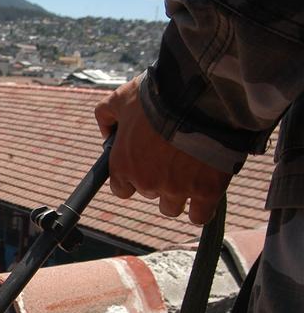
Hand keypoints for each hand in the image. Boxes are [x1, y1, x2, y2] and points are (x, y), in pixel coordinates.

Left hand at [94, 76, 230, 224]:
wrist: (200, 96)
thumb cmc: (157, 96)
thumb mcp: (121, 98)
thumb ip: (106, 115)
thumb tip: (106, 133)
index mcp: (124, 165)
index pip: (121, 189)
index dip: (131, 179)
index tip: (142, 167)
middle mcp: (147, 182)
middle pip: (149, 193)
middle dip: (158, 179)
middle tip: (171, 158)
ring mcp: (177, 189)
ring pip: (171, 207)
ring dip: (178, 194)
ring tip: (189, 172)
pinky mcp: (206, 191)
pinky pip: (200, 216)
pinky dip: (202, 209)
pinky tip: (205, 194)